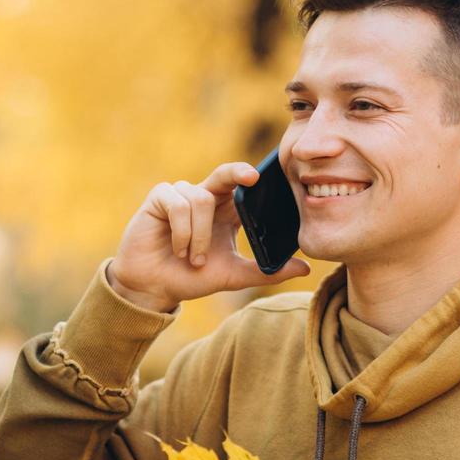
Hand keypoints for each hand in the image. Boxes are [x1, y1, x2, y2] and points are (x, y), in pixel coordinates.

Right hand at [108, 161, 311, 310]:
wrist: (153, 288)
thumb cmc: (191, 279)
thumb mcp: (234, 276)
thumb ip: (267, 271)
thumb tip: (306, 268)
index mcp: (225, 211)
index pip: (243, 187)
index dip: (254, 177)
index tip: (267, 177)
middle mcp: (204, 198)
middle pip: (224, 173)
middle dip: (237, 172)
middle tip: (251, 177)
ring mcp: (180, 195)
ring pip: (199, 200)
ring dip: (199, 236)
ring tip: (193, 258)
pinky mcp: (159, 197)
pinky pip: (177, 205)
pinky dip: (182, 232)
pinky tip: (177, 248)